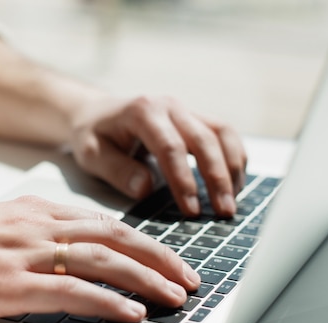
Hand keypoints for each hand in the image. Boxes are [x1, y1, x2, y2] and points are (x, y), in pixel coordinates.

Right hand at [0, 197, 200, 322]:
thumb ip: (26, 233)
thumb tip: (58, 251)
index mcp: (29, 211)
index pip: (100, 222)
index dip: (139, 241)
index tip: (163, 257)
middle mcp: (33, 226)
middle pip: (113, 237)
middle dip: (158, 257)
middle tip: (188, 276)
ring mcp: (22, 254)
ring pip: (102, 260)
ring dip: (145, 278)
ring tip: (175, 296)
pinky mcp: (6, 285)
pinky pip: (70, 291)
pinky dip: (106, 301)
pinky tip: (130, 312)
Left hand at [69, 95, 246, 216]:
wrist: (95, 113)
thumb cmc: (92, 135)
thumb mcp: (92, 154)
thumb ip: (117, 170)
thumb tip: (145, 188)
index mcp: (143, 112)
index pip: (171, 148)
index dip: (184, 180)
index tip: (191, 210)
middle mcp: (169, 106)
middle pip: (204, 140)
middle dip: (217, 178)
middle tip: (223, 212)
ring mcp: (185, 110)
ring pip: (222, 133)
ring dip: (232, 168)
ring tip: (232, 201)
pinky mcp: (194, 118)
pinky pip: (224, 133)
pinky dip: (235, 157)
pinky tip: (235, 183)